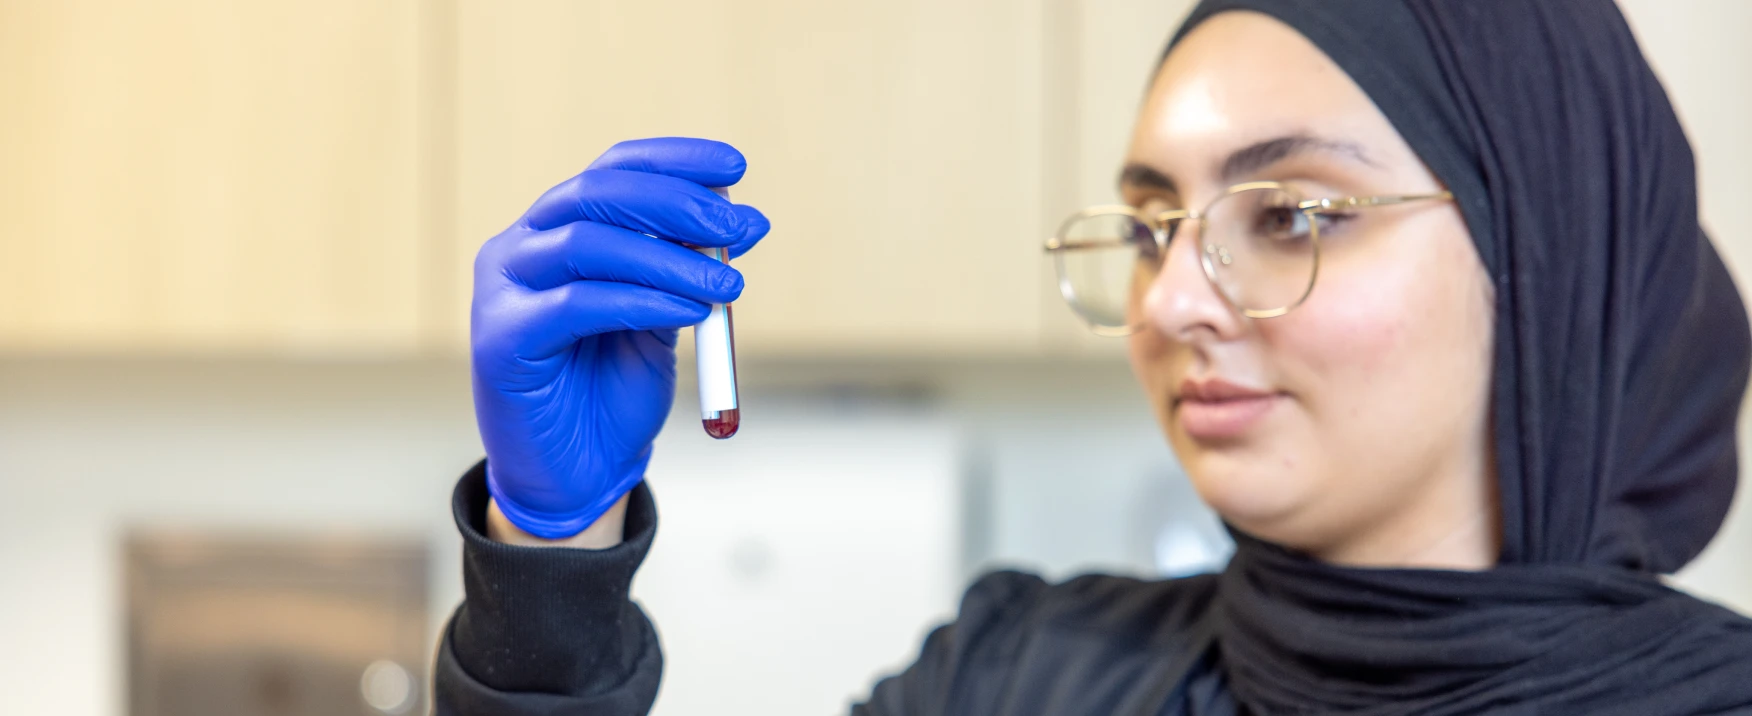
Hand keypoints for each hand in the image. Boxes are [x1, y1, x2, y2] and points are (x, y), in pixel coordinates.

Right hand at [470, 138, 768, 538]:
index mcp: (556, 230)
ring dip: (671, 257)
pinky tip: (692, 309)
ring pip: (589, 245)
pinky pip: (580, 304)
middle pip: (597, 194)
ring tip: (728, 280)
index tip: (736, 166)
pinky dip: (644, 300)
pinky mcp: (501, 338)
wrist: (578, 474)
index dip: (674, 160)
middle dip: (678, 202)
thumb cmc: (612, 392)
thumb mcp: (661, 319)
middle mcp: (520, 246)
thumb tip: (739, 219)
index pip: (612, 170)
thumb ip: (681, 269)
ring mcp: (502, 289)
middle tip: (740, 222)